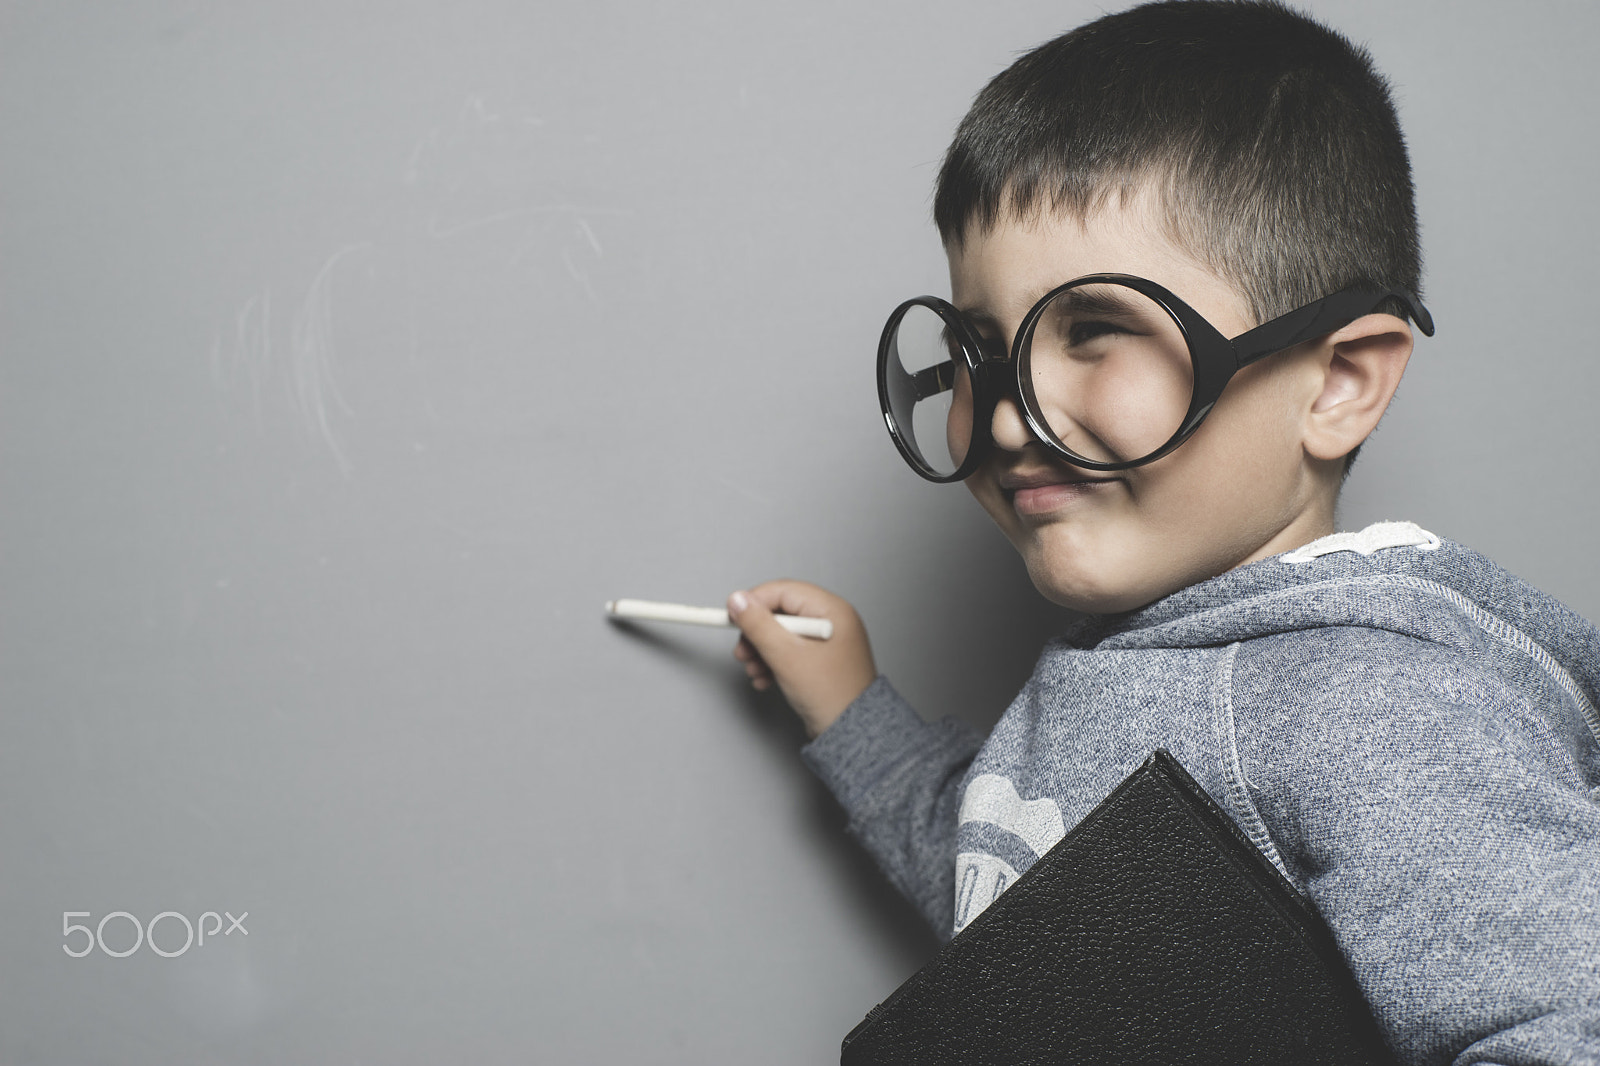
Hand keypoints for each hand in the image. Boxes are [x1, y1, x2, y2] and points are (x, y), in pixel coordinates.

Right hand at [727, 580, 876, 737]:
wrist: (850, 733)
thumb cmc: (831, 695)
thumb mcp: (786, 656)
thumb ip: (758, 625)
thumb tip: (737, 601)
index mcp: (832, 610)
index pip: (783, 592)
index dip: (754, 603)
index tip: (732, 617)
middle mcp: (831, 621)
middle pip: (780, 613)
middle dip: (756, 633)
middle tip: (742, 651)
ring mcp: (826, 641)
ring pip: (782, 634)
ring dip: (761, 651)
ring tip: (754, 670)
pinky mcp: (819, 660)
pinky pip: (789, 651)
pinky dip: (773, 662)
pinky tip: (764, 679)